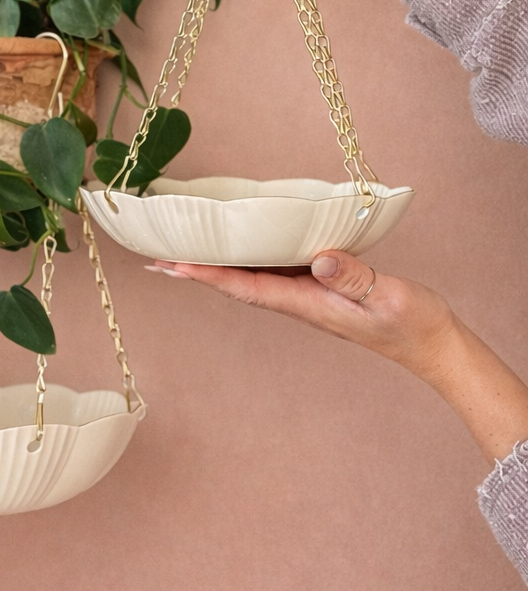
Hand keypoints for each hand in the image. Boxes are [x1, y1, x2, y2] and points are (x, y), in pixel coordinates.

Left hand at [148, 250, 527, 463]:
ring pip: (252, 277)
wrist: (434, 345)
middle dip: (197, 270)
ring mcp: (309, 298)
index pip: (246, 286)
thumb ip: (354, 277)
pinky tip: (241, 246)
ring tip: (185, 249)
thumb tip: (320, 259)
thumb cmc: (413, 323)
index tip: (173, 265)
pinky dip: (250, 258)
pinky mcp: (321, 290)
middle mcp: (299, 302)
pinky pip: (276, 271)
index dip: (207, 274)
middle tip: (156, 256)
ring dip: (217, 265)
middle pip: (237, 282)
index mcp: (308, 304)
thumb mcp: (387, 296)